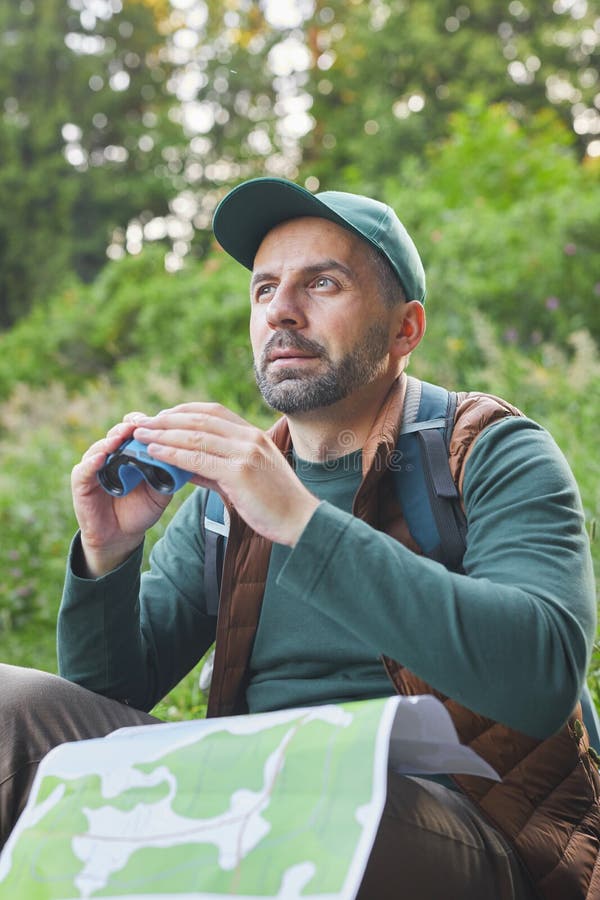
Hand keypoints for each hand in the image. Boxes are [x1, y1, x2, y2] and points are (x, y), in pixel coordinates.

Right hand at [72, 417, 172, 576]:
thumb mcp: (159, 492)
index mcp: (129, 453)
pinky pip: (84, 470)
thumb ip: (166, 474)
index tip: (155, 421)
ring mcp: (94, 467)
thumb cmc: (140, 510)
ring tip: (121, 438)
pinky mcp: (81, 483)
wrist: (122, 536)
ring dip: (110, 441)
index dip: (141, 423)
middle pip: (116, 434)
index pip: (132, 430)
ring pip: (99, 448)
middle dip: (127, 428)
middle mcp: (110, 456)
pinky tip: (102, 458)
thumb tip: (180, 457)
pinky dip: (92, 462)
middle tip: (138, 426)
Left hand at [132, 403, 319, 545]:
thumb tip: (186, 466)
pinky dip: (172, 454)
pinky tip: (154, 453)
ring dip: (163, 434)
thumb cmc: (274, 503)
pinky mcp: (239, 472)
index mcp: (253, 435)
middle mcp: (249, 438)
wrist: (301, 521)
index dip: (183, 411)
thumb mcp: (245, 478)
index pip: (213, 412)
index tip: (161, 416)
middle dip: (166, 419)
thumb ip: (216, 468)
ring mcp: (245, 453)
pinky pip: (197, 459)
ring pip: (195, 437)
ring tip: (139, 434)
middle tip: (141, 421)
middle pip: (200, 420)